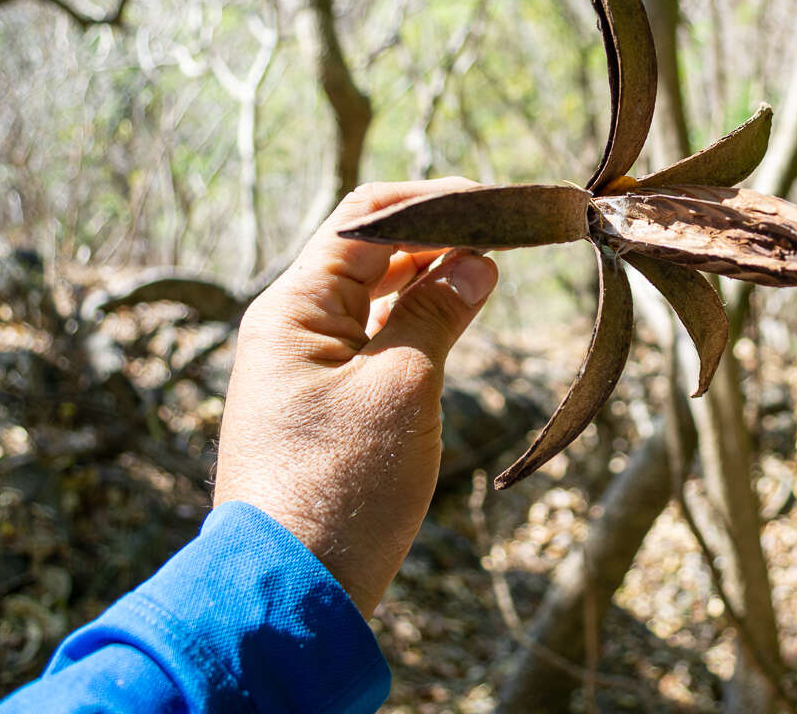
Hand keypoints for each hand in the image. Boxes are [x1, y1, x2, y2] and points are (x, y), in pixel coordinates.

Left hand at [213, 179, 498, 617]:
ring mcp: (302, 366)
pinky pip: (371, 339)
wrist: (291, 594)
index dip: (433, 201)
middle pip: (367, 252)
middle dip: (436, 234)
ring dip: (428, 276)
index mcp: (292, 308)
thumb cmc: (341, 488)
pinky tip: (456, 317)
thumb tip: (475, 261)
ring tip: (491, 268)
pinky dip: (415, 320)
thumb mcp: (401, 389)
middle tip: (507, 233)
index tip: (497, 202)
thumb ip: (435, 314)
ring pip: (371, 296)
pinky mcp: (320, 404)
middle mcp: (288, 326)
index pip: (365, 221)